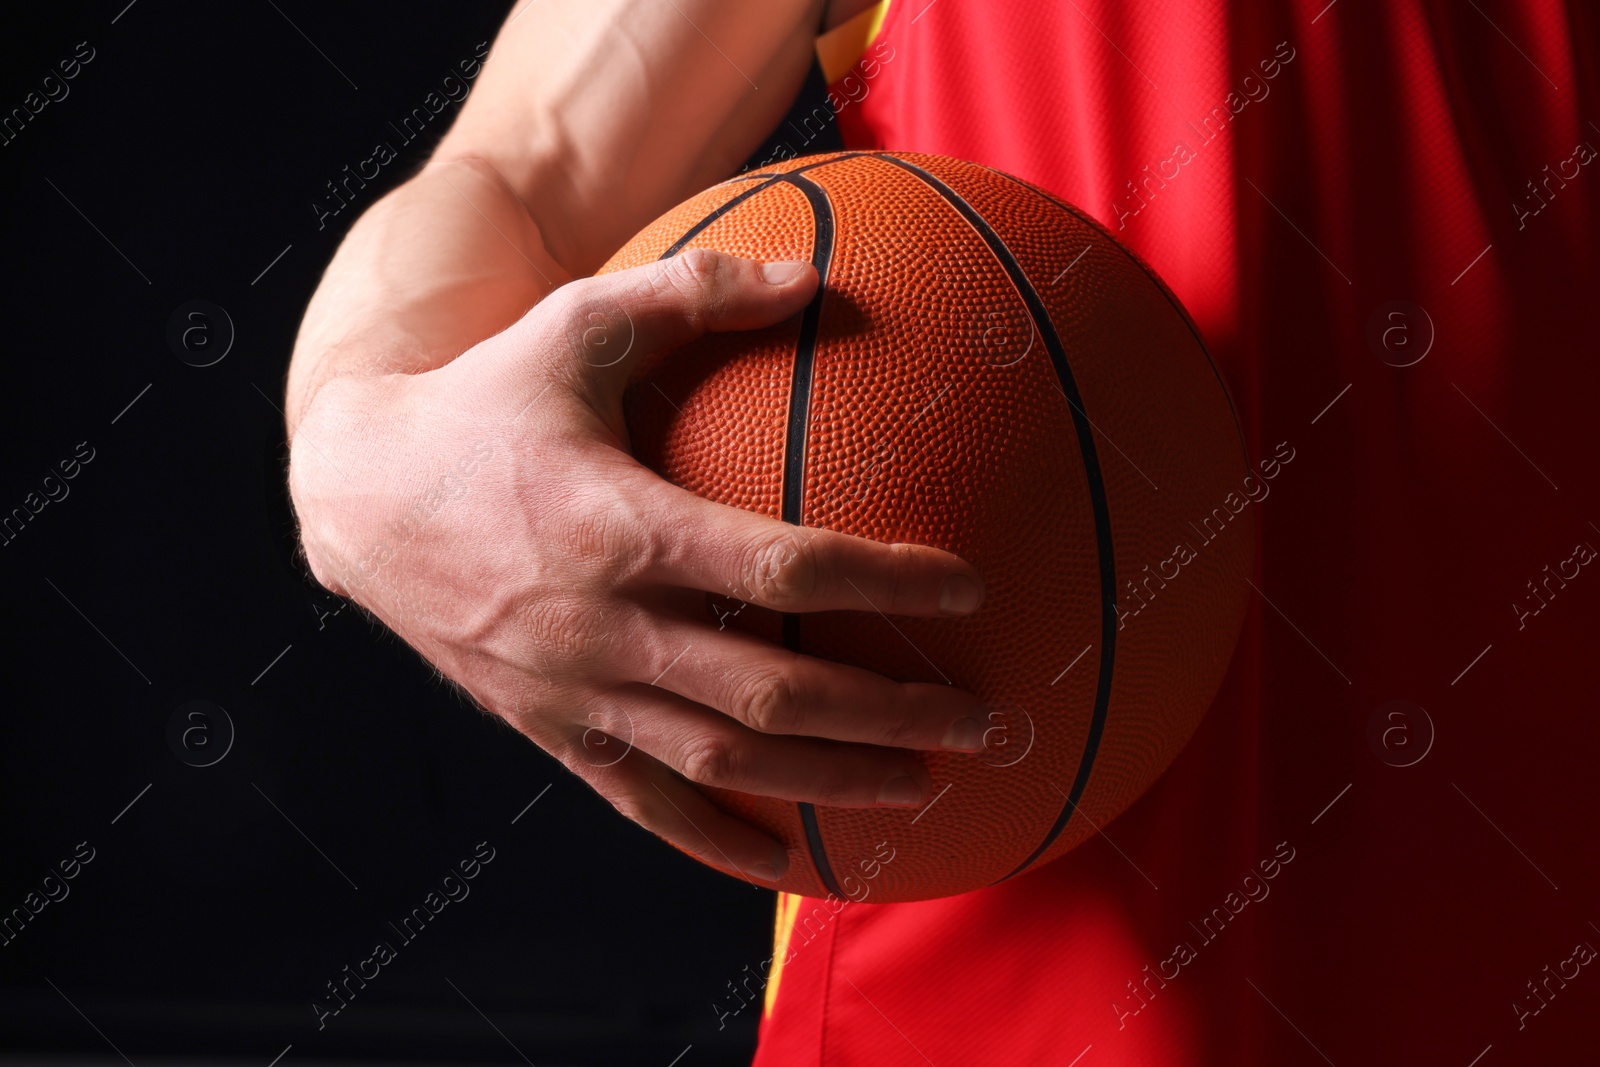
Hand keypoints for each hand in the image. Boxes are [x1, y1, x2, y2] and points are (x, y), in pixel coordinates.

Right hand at [288, 249, 986, 883]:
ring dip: (831, 784)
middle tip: (985, 718)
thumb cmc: (482, 399)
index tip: (968, 587)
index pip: (784, 572)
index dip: (883, 582)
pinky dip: (718, 842)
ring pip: (723, 766)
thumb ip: (696, 293)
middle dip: (893, 713)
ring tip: (921, 787)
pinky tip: (788, 864)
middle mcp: (603, 627)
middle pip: (776, 696)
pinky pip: (644, 803)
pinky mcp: (549, 729)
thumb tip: (818, 272)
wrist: (358, 495)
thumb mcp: (577, 324)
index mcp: (621, 528)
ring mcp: (577, 692)